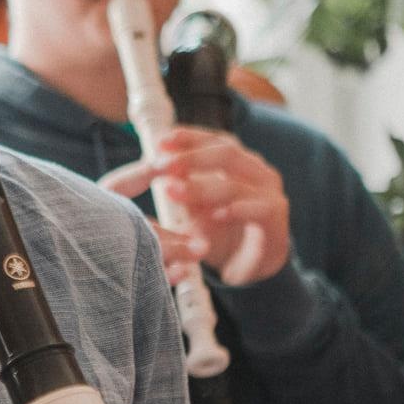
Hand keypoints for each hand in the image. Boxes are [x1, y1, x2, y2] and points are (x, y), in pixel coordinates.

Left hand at [101, 128, 288, 286]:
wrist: (248, 267)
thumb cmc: (216, 231)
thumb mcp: (188, 207)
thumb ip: (169, 188)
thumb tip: (128, 177)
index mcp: (235, 159)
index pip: (212, 138)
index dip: (186, 137)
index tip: (158, 142)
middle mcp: (254, 169)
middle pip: (225, 152)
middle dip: (189, 158)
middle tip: (160, 166)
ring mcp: (269, 192)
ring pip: (235, 181)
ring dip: (202, 186)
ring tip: (172, 192)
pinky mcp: (275, 219)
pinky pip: (258, 209)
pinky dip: (235, 210)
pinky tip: (215, 215)